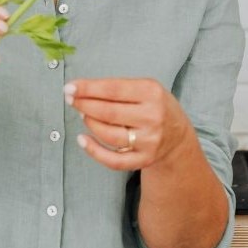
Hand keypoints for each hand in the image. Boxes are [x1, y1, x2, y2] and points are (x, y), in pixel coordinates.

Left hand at [64, 78, 191, 170]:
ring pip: (109, 135)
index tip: (69, 88)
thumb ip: (117, 89)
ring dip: (90, 123)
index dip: (88, 88)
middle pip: (109, 112)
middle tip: (71, 100)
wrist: (177, 135)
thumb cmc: (155, 107)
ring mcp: (149, 140)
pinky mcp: (144, 159)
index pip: (113, 89)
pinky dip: (94, 151)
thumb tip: (81, 92)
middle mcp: (152, 116)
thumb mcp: (145, 89)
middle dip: (84, 105)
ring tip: (83, 114)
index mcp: (152, 93)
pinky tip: (82, 140)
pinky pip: (113, 160)